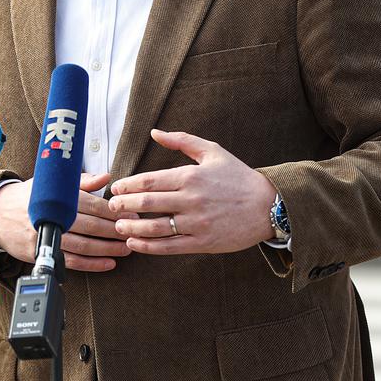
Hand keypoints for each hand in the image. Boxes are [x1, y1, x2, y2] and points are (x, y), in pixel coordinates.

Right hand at [0, 172, 136, 271]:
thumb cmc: (30, 197)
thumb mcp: (52, 184)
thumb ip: (81, 182)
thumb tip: (107, 177)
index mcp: (57, 197)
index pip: (91, 203)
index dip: (113, 210)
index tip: (131, 213)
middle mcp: (52, 216)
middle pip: (89, 225)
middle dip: (114, 230)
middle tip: (134, 231)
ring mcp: (45, 236)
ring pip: (82, 245)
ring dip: (107, 249)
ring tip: (126, 249)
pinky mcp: (40, 253)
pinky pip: (70, 262)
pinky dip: (91, 264)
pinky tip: (108, 263)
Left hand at [108, 129, 276, 254]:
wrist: (269, 205)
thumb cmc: (239, 177)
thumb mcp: (213, 151)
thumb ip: (182, 141)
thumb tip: (154, 132)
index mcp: (192, 176)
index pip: (150, 180)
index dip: (127, 186)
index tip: (115, 189)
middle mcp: (192, 199)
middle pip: (147, 203)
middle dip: (124, 207)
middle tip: (111, 208)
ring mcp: (197, 223)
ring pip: (155, 228)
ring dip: (132, 229)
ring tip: (119, 228)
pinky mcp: (203, 243)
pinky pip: (169, 247)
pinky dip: (148, 247)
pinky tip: (135, 244)